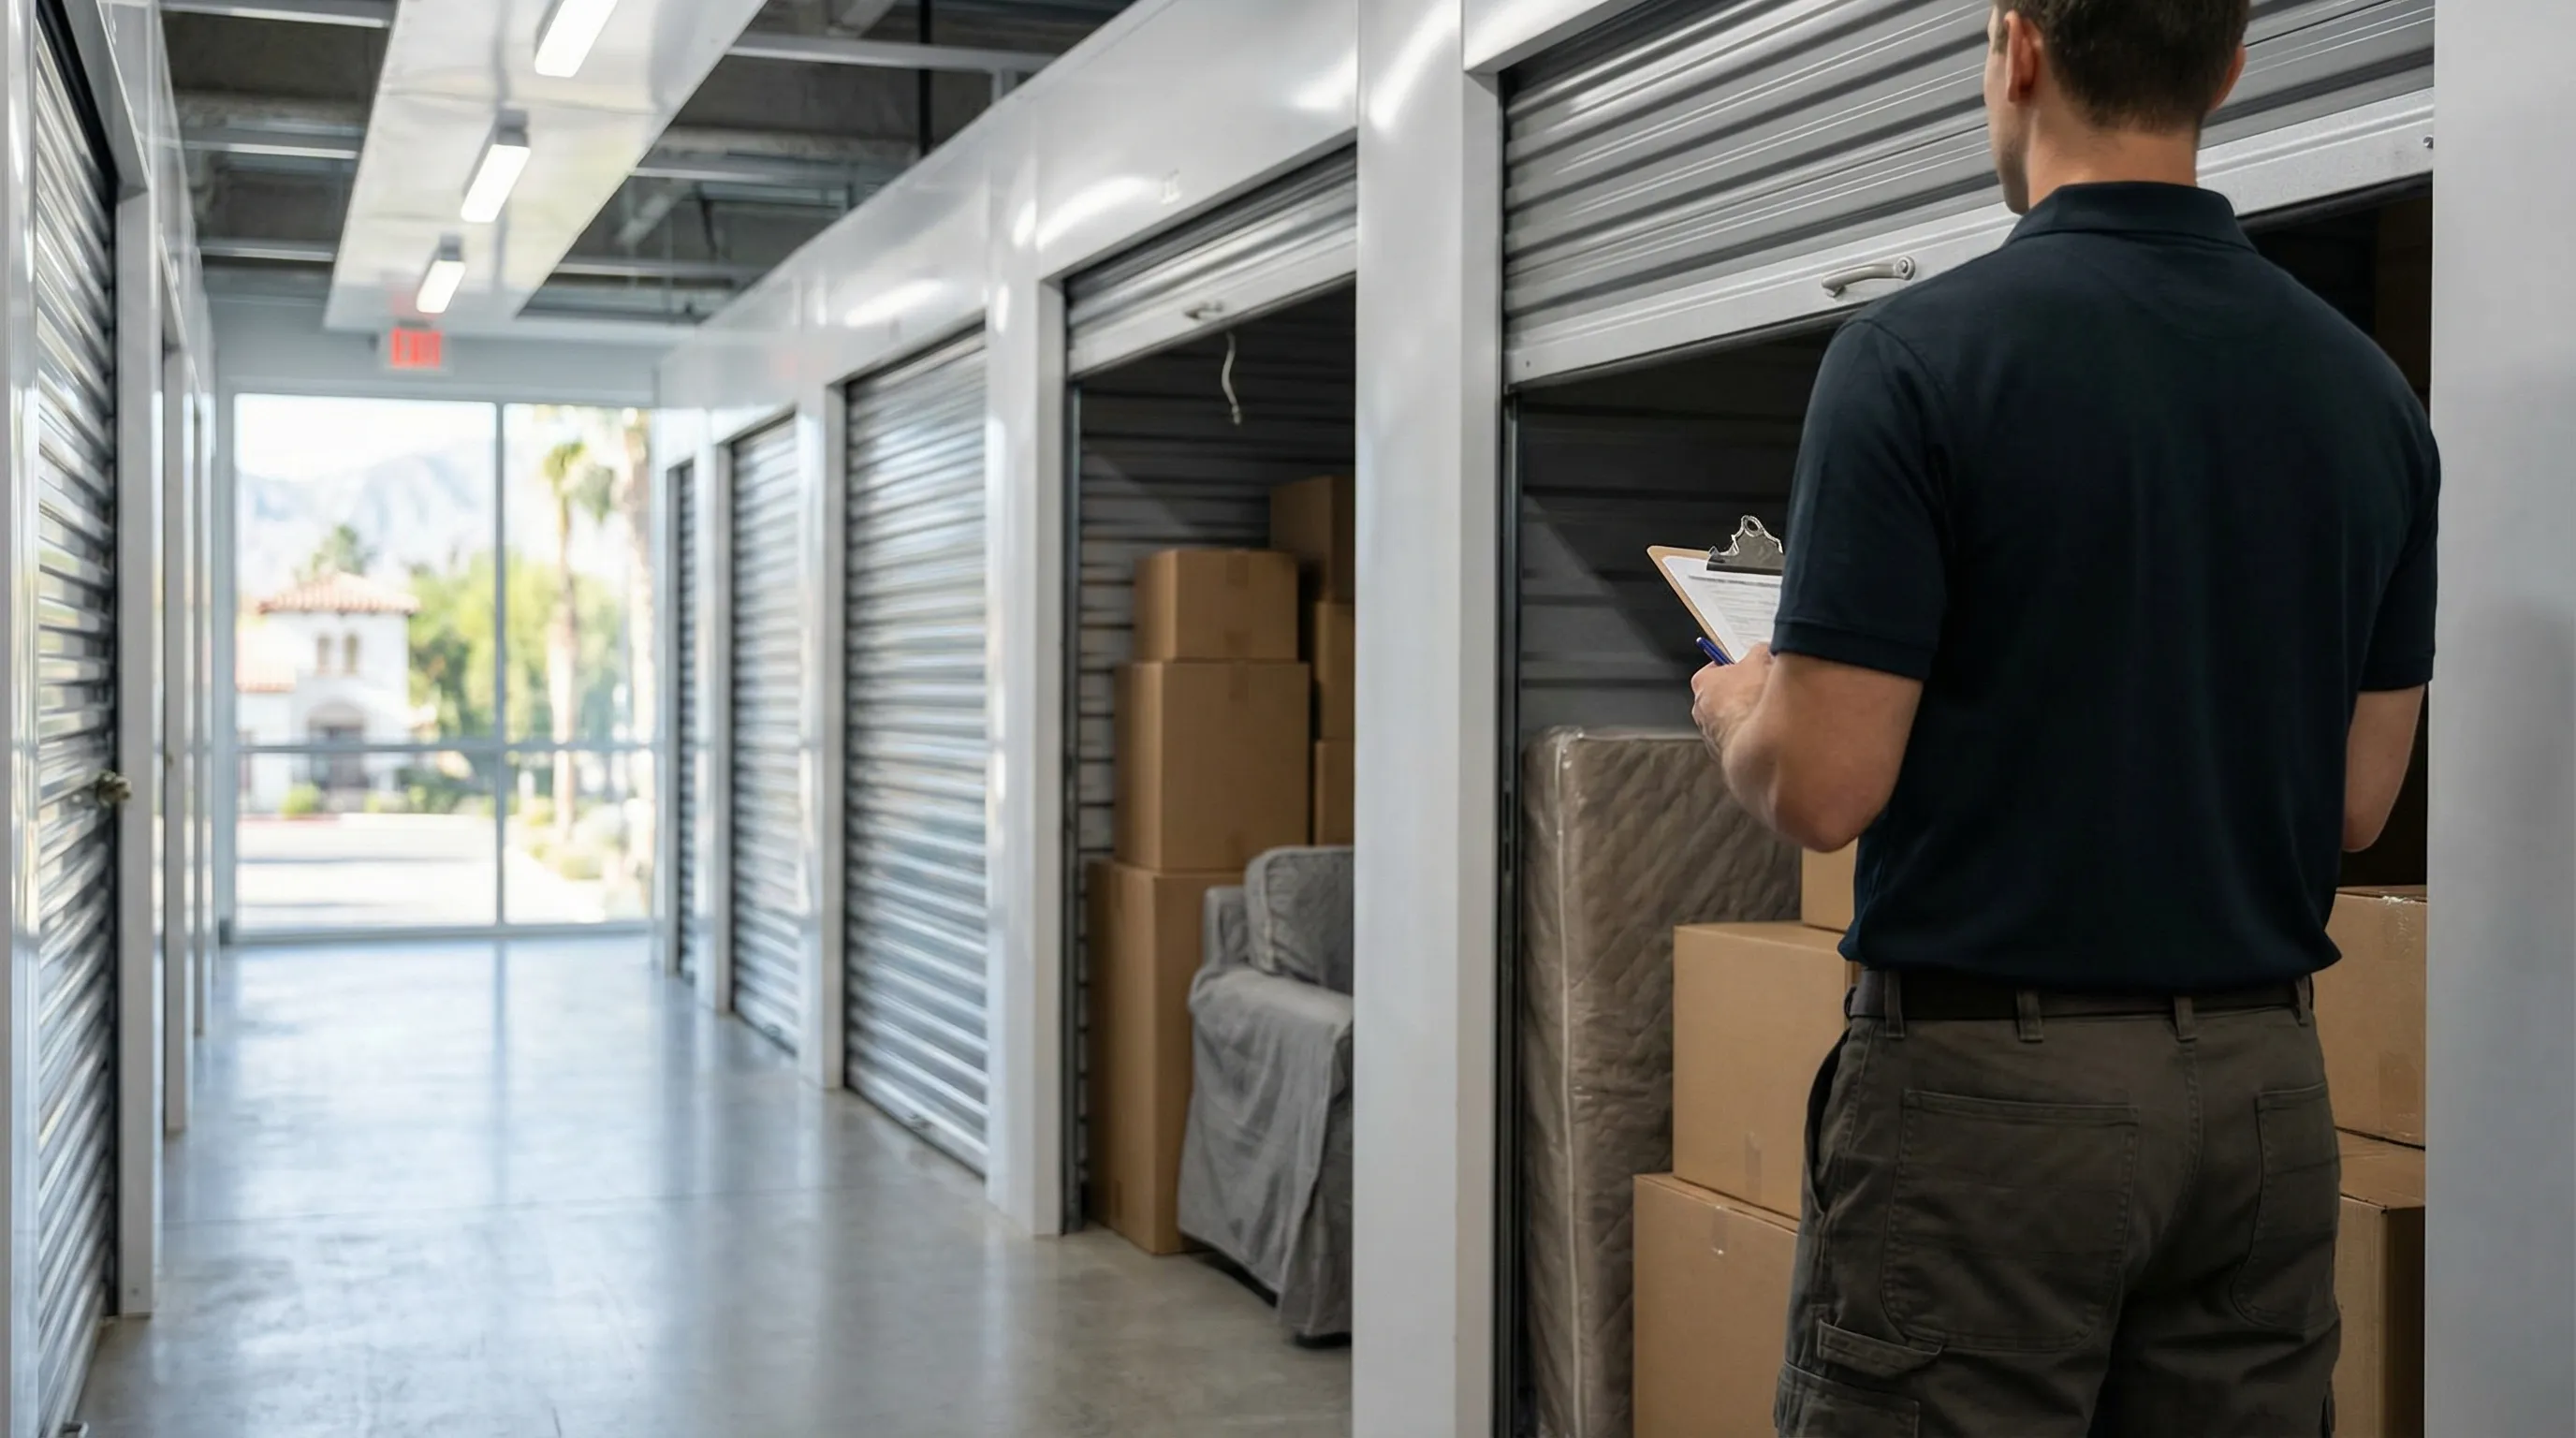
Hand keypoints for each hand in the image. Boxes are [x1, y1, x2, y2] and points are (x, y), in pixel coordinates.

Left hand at [1691, 644, 1774, 759]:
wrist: (1757, 743)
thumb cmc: (1752, 700)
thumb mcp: (1762, 660)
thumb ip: (1760, 652)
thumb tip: (1765, 652)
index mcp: (1703, 682)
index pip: (1717, 668)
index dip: (1738, 666)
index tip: (1752, 667)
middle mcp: (1700, 710)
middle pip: (1724, 695)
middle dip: (1744, 692)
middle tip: (1765, 689)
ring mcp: (1711, 735)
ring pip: (1732, 720)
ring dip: (1748, 716)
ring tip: (1769, 714)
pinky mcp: (1724, 754)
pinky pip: (1740, 740)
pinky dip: (1751, 736)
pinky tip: (1766, 733)